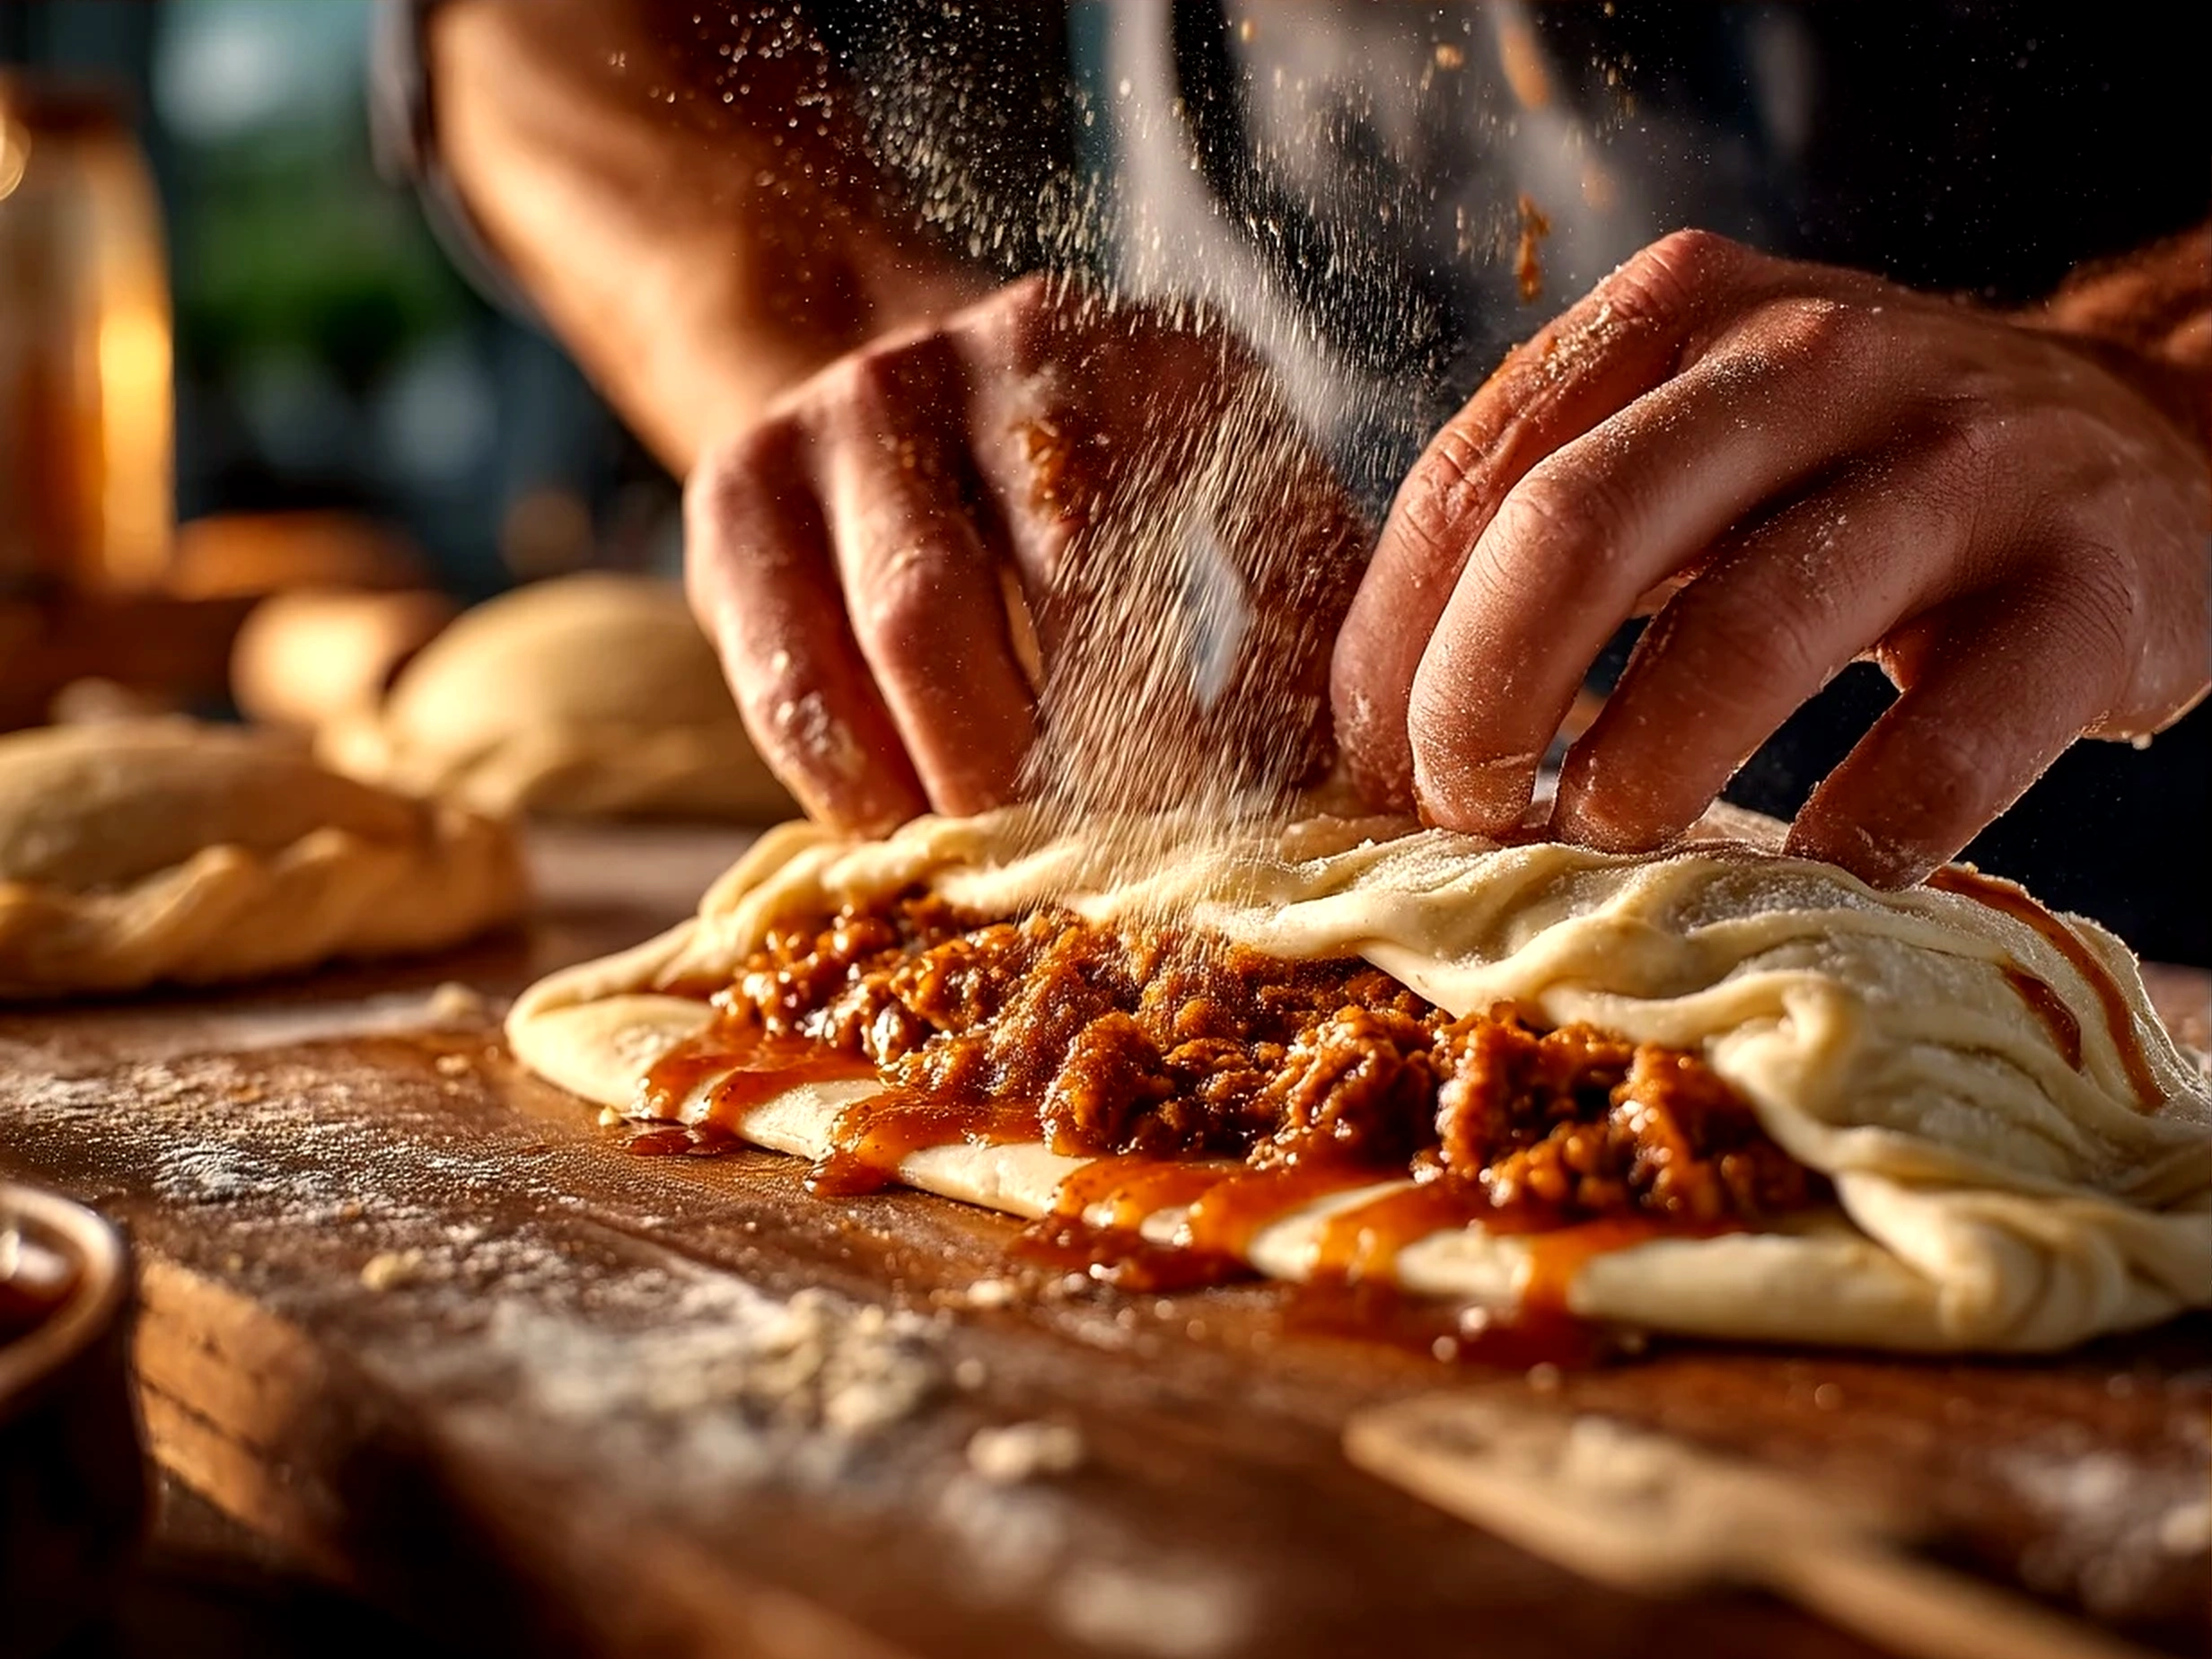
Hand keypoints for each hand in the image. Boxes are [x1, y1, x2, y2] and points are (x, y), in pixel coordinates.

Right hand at [686, 276, 1366, 829]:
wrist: (887, 382)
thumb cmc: (1094, 492)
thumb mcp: (1219, 497)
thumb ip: (1293, 609)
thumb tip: (1361, 776)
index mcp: (1145, 349)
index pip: (1204, 536)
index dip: (1211, 698)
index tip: (1227, 829)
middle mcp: (989, 348)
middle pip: (1058, 575)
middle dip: (1100, 754)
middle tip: (1127, 874)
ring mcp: (848, 407)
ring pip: (912, 623)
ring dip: (974, 779)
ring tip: (1013, 871)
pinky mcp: (733, 486)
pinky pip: (787, 668)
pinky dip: (850, 780)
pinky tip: (901, 837)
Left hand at [1333, 229, 2211, 885]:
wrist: (2148, 447)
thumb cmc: (1856, 473)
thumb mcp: (1697, 436)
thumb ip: (1549, 523)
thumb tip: (1382, 719)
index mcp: (1679, 312)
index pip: (1472, 477)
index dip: (1392, 643)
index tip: (1372, 766)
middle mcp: (1811, 359)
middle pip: (1575, 530)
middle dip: (1478, 698)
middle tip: (1460, 815)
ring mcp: (1960, 466)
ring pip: (1748, 629)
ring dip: (1637, 771)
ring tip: (1598, 844)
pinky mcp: (2086, 594)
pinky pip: (1942, 746)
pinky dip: (1849, 837)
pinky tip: (1801, 873)